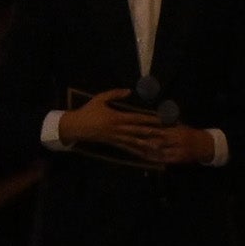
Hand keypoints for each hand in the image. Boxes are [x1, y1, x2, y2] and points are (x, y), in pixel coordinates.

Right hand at [59, 87, 191, 168]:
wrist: (77, 127)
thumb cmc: (88, 111)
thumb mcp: (100, 98)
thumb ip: (115, 94)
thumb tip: (129, 91)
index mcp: (117, 117)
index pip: (138, 118)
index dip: (150, 118)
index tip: (162, 118)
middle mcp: (119, 129)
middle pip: (140, 131)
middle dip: (154, 132)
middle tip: (168, 134)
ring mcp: (117, 138)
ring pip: (136, 142)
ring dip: (149, 144)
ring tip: (161, 147)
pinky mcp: (114, 143)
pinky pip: (128, 148)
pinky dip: (137, 151)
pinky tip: (145, 154)